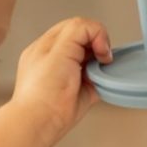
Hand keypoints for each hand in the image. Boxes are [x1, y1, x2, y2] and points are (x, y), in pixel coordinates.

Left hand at [11, 17, 112, 146]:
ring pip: (95, 58)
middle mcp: (60, 58)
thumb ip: (78, 30)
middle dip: (98, 45)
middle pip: (87, 40)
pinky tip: (100, 81)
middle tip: (101, 56)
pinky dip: (105, 76)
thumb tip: (97, 36)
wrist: (41, 120)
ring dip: (102, 61)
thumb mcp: (58, 47)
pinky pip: (101, 77)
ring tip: (99, 70)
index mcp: (48, 45)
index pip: (76, 26)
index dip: (92, 31)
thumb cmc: (42, 88)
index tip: (97, 46)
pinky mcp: (84, 91)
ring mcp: (72, 74)